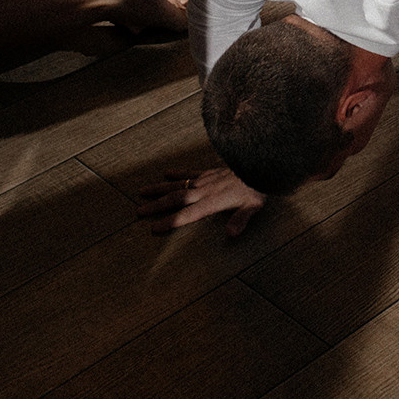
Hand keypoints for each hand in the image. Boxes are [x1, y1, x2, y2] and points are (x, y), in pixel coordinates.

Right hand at [136, 166, 265, 234]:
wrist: (260, 164)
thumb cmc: (257, 187)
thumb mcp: (253, 206)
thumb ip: (241, 220)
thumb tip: (231, 234)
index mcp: (213, 201)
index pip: (188, 214)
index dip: (171, 221)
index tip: (154, 227)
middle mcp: (205, 190)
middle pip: (176, 198)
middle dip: (156, 206)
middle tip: (139, 211)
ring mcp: (206, 180)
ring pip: (178, 184)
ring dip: (160, 189)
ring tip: (142, 191)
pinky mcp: (210, 172)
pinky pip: (190, 173)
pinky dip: (177, 173)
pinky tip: (166, 172)